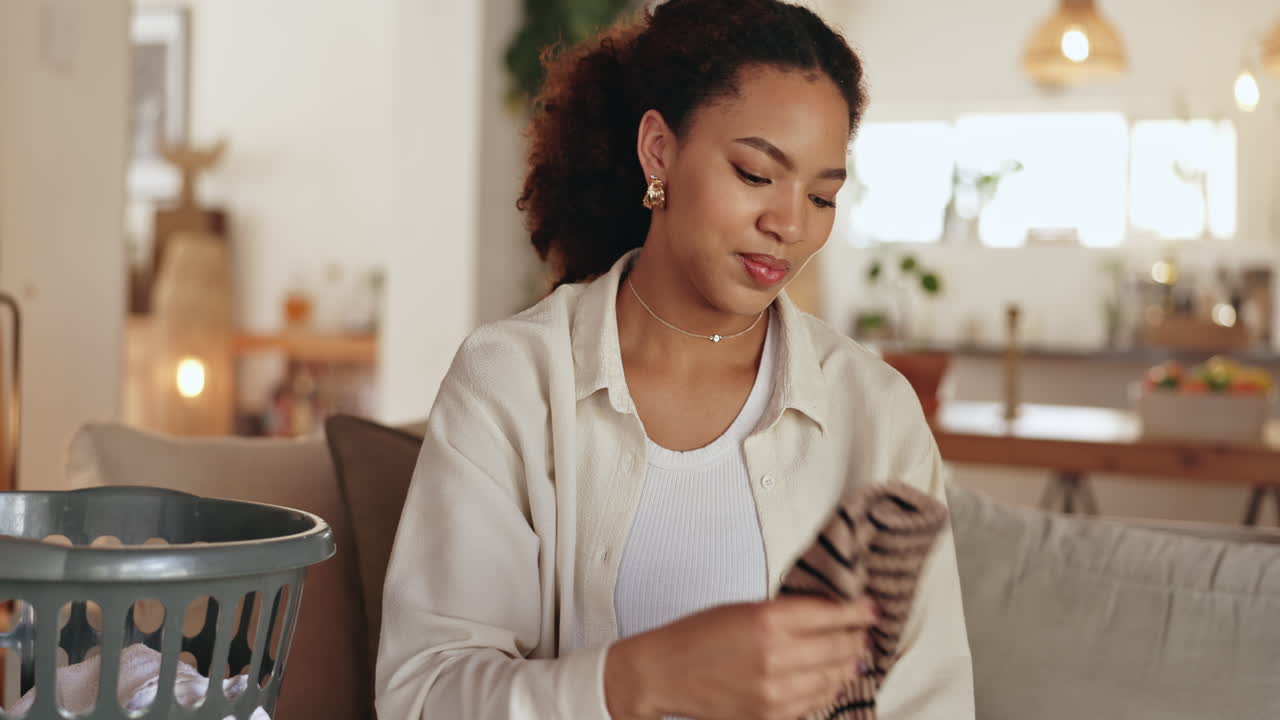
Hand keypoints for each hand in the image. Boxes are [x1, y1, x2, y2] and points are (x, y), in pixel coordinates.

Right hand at [604, 595, 876, 719]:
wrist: (664, 673)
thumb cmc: (698, 635)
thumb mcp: (744, 608)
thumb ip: (787, 612)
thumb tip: (830, 615)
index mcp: (768, 619)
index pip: (833, 614)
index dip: (859, 611)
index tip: (871, 608)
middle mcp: (776, 656)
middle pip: (841, 647)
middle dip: (858, 637)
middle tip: (865, 631)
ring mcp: (776, 690)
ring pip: (834, 677)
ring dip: (848, 664)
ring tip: (853, 655)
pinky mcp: (771, 714)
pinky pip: (816, 701)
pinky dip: (828, 688)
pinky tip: (830, 678)